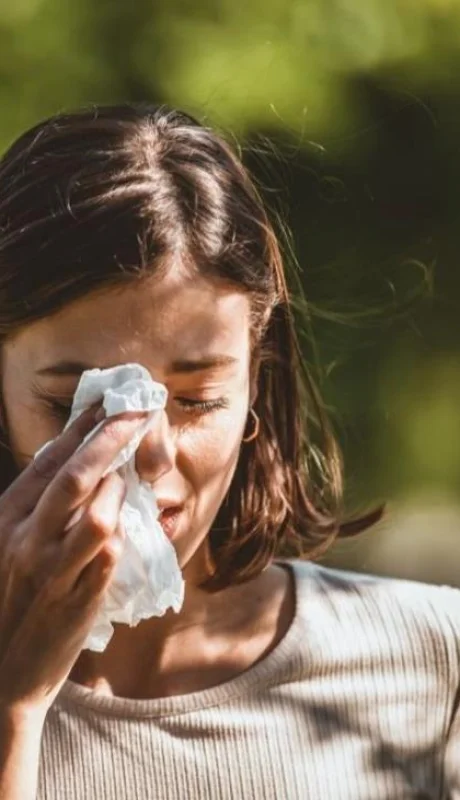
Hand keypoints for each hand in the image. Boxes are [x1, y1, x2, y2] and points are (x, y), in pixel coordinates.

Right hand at [0, 406, 148, 715]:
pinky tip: (127, 525)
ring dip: (120, 491)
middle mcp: (25, 540)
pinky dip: (123, 533)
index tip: (107, 402)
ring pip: (98, 516)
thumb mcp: (8, 544)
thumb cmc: (9, 599)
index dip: (80, 428)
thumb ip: (37, 507)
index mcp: (5, 518)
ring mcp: (53, 571)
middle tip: (138, 411)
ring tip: (127, 481)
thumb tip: (74, 459)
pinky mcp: (79, 599)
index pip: (46, 461)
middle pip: (75, 477)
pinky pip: (111, 555)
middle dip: (111, 437)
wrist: (1, 672)